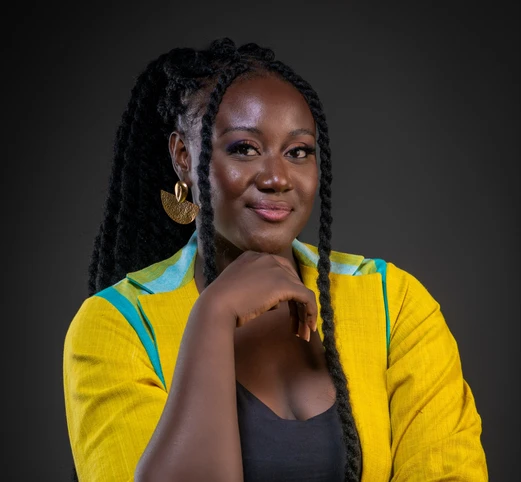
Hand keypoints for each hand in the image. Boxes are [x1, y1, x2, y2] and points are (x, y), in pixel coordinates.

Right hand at [201, 251, 317, 340]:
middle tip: (298, 327)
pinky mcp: (284, 283)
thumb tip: (276, 303)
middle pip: (292, 281)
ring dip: (303, 313)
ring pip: (300, 290)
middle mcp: (267, 258)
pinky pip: (306, 297)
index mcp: (254, 257)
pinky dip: (311, 311)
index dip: (286, 293)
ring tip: (303, 333)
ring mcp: (277, 269)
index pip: (279, 272)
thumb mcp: (239, 290)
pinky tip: (309, 327)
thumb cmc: (221, 303)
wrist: (216, 305)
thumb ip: (257, 290)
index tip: (288, 312)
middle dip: (297, 305)